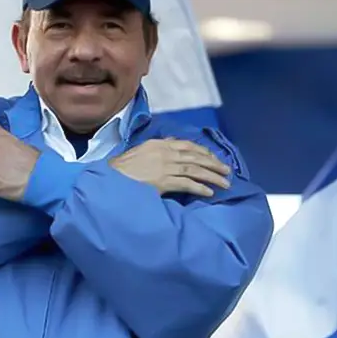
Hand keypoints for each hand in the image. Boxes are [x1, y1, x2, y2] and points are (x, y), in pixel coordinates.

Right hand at [109, 138, 230, 196]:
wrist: (109, 177)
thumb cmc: (122, 168)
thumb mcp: (141, 151)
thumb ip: (159, 148)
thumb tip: (174, 146)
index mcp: (159, 144)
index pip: (188, 145)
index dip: (204, 152)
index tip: (214, 158)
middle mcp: (164, 153)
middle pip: (195, 157)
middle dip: (214, 164)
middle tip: (227, 171)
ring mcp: (164, 167)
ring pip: (195, 170)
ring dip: (212, 177)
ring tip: (225, 183)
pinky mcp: (162, 182)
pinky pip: (186, 184)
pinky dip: (200, 188)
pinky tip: (209, 193)